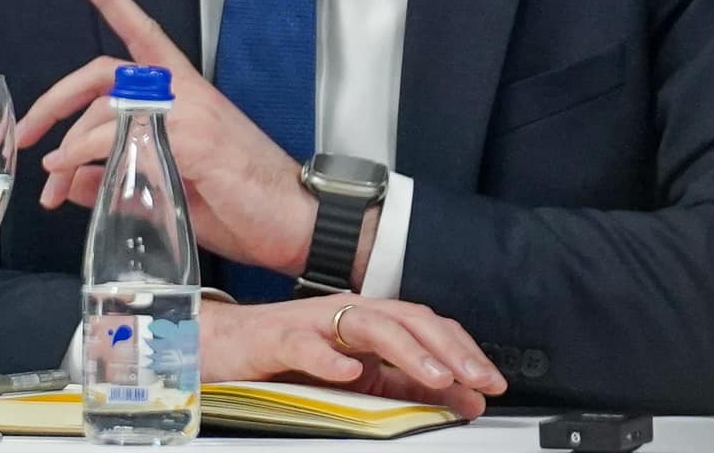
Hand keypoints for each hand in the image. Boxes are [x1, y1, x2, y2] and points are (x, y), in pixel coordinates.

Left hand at [17, 0, 316, 275]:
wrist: (298, 221)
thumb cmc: (242, 205)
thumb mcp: (169, 187)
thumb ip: (118, 176)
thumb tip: (71, 180)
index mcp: (186, 93)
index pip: (142, 32)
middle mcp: (186, 91)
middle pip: (105, 71)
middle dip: (56, 98)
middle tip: (27, 132)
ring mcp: (190, 112)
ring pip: (107, 108)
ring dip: (68, 145)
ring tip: (49, 183)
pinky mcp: (193, 139)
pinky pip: (122, 136)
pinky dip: (85, 152)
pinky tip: (67, 174)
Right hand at [200, 295, 505, 418]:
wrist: (221, 347)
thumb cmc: (286, 360)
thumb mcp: (355, 378)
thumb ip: (403, 387)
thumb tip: (459, 398)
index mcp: (367, 322)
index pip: (426, 325)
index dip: (462, 349)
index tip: (492, 381)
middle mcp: (346, 314)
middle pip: (407, 318)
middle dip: (448, 348)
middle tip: (479, 379)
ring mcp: (312, 322)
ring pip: (368, 325)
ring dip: (407, 351)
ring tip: (436, 377)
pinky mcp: (275, 337)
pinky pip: (304, 343)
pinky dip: (328, 357)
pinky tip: (349, 372)